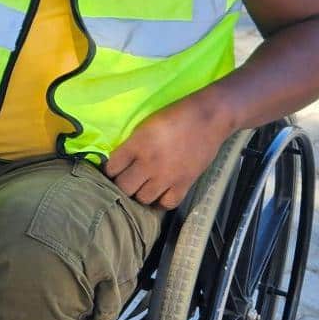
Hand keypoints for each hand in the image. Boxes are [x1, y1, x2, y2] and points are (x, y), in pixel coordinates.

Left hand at [103, 93, 232, 210]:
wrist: (209, 118)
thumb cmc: (175, 115)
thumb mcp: (145, 125)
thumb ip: (132, 144)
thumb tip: (120, 162)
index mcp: (137, 144)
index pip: (112, 168)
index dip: (109, 170)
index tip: (113, 170)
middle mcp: (149, 163)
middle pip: (124, 188)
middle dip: (122, 185)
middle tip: (127, 180)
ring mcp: (167, 176)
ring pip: (143, 199)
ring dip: (140, 194)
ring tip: (143, 187)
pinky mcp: (185, 184)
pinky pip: (167, 203)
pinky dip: (161, 201)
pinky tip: (160, 193)